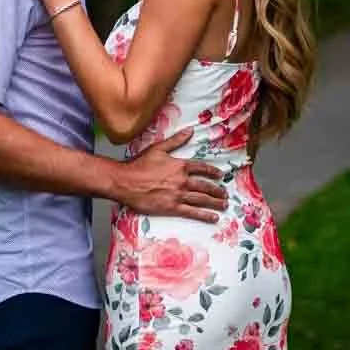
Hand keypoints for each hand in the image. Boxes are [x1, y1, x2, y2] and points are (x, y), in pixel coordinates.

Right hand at [113, 128, 227, 221]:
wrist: (125, 181)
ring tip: (224, 205)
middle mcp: (183, 180)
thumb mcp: (158, 149)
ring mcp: (178, 195)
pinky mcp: (172, 208)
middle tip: (224, 195)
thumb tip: (190, 131)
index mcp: (180, 166)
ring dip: (215, 203)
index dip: (214, 172)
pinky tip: (214, 218)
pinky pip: (193, 212)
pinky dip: (205, 215)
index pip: (202, 168)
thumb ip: (176, 141)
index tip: (221, 175)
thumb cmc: (139, 165)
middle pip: (206, 186)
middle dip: (217, 191)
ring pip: (202, 199)